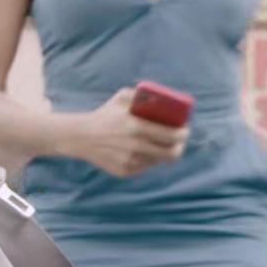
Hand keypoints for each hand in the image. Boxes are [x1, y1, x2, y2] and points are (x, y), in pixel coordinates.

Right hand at [62, 88, 188, 177]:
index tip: (185, 130)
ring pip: (159, 161)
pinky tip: (145, 151)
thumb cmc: (105, 115)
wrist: (80, 137)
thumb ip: (141, 94)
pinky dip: (149, 159)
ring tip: (164, 146)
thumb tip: (163, 95)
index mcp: (136, 126)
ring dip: (164, 153)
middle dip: (179, 146)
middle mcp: (135, 146)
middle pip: (170, 152)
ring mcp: (130, 161)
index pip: (170, 135)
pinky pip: (145, 167)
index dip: (183, 134)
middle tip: (179, 141)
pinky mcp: (125, 171)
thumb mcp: (121, 98)